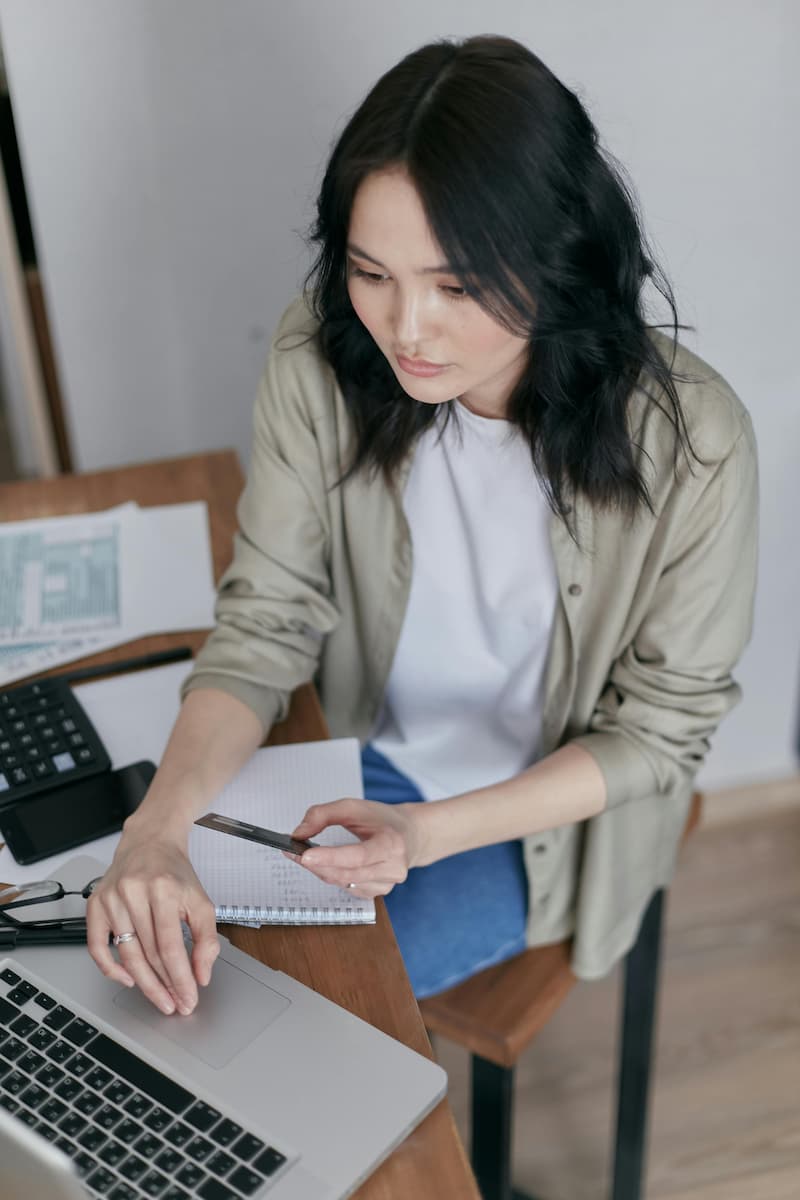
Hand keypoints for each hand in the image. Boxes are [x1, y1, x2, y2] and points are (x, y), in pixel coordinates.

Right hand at [86, 826, 218, 1016]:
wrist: (149, 843)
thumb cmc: (174, 873)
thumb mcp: (200, 900)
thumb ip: (207, 938)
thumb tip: (201, 974)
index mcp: (164, 889)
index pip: (171, 946)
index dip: (180, 978)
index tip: (188, 998)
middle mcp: (134, 892)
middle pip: (148, 953)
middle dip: (164, 985)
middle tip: (175, 1005)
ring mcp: (111, 899)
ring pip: (126, 954)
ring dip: (144, 983)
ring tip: (159, 998)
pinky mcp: (95, 904)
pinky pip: (97, 946)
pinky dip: (110, 968)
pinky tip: (128, 980)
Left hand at [290, 798, 423, 897]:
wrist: (411, 835)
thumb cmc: (383, 819)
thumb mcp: (354, 806)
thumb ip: (323, 814)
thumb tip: (298, 833)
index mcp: (392, 843)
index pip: (358, 856)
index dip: (330, 857)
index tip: (305, 854)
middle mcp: (393, 868)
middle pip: (347, 873)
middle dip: (316, 864)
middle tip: (292, 851)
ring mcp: (387, 884)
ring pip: (343, 883)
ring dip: (320, 870)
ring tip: (305, 855)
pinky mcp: (378, 892)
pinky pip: (346, 888)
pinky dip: (332, 876)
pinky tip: (327, 864)